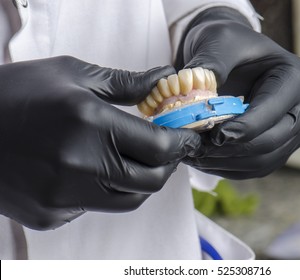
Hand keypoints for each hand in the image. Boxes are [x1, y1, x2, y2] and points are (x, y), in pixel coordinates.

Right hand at [0, 56, 200, 229]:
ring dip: (142, 180)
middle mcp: (81, 166)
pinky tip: (94, 170)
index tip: (188, 137)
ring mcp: (63, 196)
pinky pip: (96, 207)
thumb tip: (163, 80)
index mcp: (90, 124)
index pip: (160, 147)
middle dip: (168, 165)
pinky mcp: (50, 215)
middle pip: (151, 181)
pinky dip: (106, 190)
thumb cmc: (15, 94)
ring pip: (129, 200)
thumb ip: (125, 83)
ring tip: (137, 159)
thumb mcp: (71, 75)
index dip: (181, 143)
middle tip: (168, 149)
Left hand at [178, 7, 299, 178]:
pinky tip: (206, 161)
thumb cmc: (230, 45)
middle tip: (197, 149)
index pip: (272, 113)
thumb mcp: (219, 42)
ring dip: (228, 164)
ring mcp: (295, 131)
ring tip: (196, 156)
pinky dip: (230, 169)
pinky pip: (258, 168)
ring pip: (264, 161)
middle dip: (231, 150)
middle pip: (271, 143)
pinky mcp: (280, 146)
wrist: (234, 56)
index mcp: (296, 79)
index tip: (210, 136)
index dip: (241, 129)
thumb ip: (211, 64)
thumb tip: (195, 93)